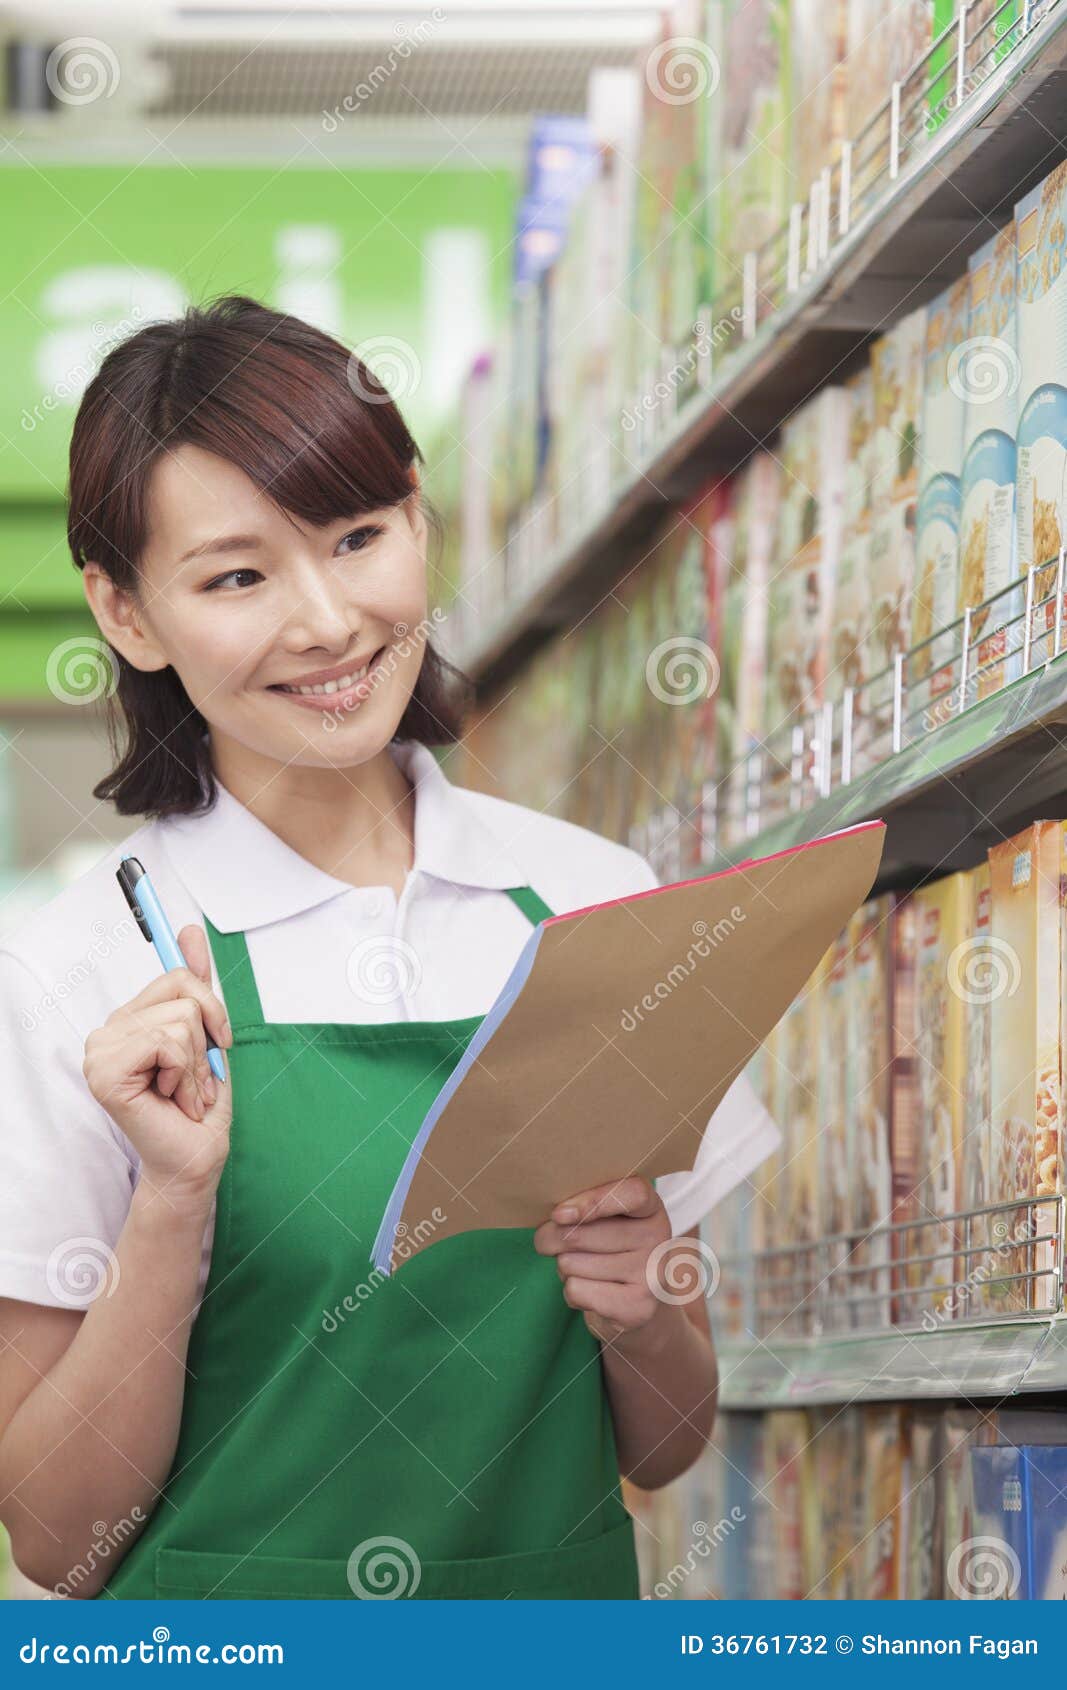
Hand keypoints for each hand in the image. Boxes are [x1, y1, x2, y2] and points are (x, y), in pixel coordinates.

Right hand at [82, 923, 233, 1204]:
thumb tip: (188, 931)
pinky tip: (173, 1098)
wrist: (195, 1158)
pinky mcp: (106, 1072)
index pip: (172, 975)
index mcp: (130, 1021)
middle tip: (200, 1075)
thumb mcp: (207, 1039)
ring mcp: (101, 1051)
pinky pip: (167, 1041)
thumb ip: (197, 989)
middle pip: (183, 988)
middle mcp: (109, 1031)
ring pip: (180, 1017)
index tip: (188, 926)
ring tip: (187, 1092)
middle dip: (209, 1034)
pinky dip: (185, 1073)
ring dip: (198, 1063)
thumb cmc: (199, 1106)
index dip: (192, 970)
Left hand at [533, 1176, 673, 1346]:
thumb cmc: (609, 1250)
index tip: (559, 1213)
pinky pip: (576, 1291)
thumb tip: (559, 1217)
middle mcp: (658, 1239)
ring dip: (564, 1267)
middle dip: (551, 1239)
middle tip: (552, 1242)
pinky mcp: (637, 1307)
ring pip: (571, 1263)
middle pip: (580, 1233)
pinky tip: (591, 1292)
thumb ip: (583, 1207)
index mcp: (651, 1208)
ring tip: (585, 1270)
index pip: (633, 1194)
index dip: (593, 1201)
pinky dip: (572, 1293)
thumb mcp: (603, 1219)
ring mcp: (651, 1275)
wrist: (636, 1303)